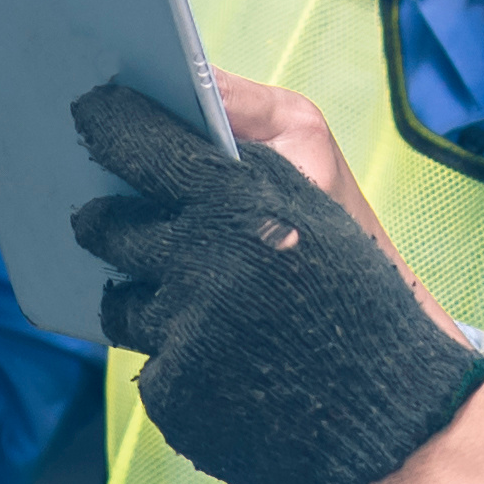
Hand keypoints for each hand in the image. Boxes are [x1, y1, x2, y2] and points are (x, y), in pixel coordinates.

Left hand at [70, 82, 483, 483]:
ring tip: (187, 296)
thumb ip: (243, 127)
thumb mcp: (317, 173)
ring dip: (147, 296)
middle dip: (104, 218)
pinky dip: (176, 357)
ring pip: (122, 300)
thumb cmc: (358, 274)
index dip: (107, 124)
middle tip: (106, 216)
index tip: (91, 113)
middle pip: (104, 225)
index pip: (138, 144)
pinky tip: (221, 357)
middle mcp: (201, 260)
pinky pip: (147, 362)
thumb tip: (176, 86)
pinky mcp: (176, 394)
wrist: (392, 397)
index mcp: (235, 196)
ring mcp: (185, 332)